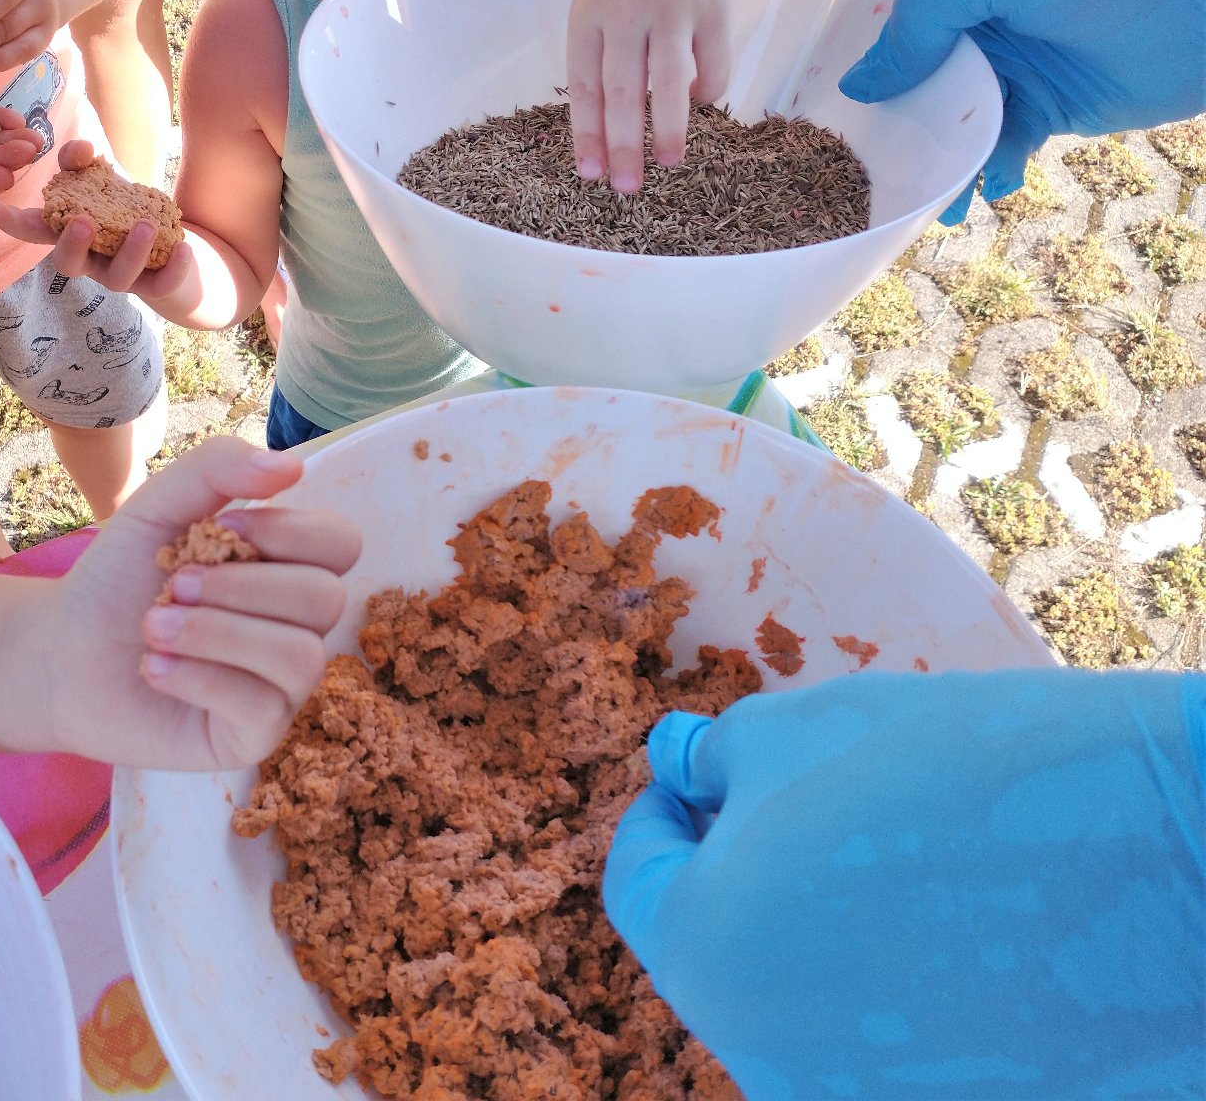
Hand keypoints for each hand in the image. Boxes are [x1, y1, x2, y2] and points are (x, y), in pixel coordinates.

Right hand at [0, 139, 195, 299]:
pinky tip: (185, 248)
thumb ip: (82, 163)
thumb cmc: (125, 212)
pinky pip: (162, 284)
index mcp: (71, 235)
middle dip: (72, 245)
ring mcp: (122, 276)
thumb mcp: (101, 182)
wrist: (175, 249)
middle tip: (82, 222)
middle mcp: (91, 260)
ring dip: (130, 252)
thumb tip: (80, 150)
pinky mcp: (157, 285)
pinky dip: (174, 268)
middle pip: (69, 264)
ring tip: (146, 225)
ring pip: (118, 277)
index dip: (11, 223)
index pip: (35, 231)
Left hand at [27, 437, 360, 770]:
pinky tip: (154, 668)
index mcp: (287, 568)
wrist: (60, 651)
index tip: (224, 528)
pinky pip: (262, 706)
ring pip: (301, 656)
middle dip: (242, 586)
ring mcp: (281, 686)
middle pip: (326, 598)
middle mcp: (296, 626)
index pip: (341, 543)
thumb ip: (218, 469)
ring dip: (217, 633)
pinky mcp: (253, 735)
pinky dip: (199, 677)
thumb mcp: (159, 506)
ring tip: (155, 627)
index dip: (291, 532)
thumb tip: (292, 466)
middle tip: (174, 583)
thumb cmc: (119, 580)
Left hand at [567, 0, 744, 187]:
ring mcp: (673, 8)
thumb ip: (601, 51)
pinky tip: (701, 103)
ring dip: (667, 130)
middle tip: (627, 188)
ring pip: (668, 83)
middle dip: (623, 147)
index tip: (590, 174)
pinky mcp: (714, 4)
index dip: (587, 136)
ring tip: (668, 164)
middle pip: (621, 93)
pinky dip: (708, 91)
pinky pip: (713, 62)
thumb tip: (610, 121)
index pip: (583, 88)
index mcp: (589, 15)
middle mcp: (628, 13)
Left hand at [603, 669, 1205, 1097]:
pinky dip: (903, 992)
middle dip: (739, 870)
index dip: (661, 812)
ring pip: (802, 1003)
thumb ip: (713, 759)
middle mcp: (760, 1059)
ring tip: (907, 864)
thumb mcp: (800, 730)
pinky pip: (892, 1052)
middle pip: (716, 949)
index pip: (636, 882)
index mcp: (701, 955)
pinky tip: (965, 930)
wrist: (1174, 861)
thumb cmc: (967, 770)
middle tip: (802, 801)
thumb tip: (676, 766)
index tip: (695, 775)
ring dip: (820, 934)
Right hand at [838, 0, 1205, 223]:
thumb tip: (858, 86)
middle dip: (891, 119)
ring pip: (951, 116)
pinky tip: (983, 189)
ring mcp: (1016, 58)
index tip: (823, 104)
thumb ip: (921, 19)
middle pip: (914, 72)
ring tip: (927, 197)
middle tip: (862, 165)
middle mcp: (984, 7)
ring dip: (936, 158)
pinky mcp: (1049, 103)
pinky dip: (987, 170)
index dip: (859, 53)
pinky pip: (1000, 144)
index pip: (892, 7)